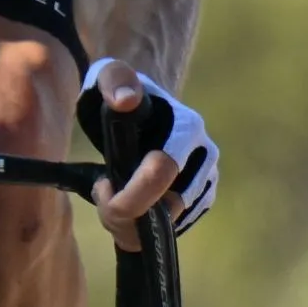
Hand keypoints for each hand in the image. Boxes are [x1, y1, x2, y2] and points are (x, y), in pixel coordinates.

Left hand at [77, 59, 216, 246]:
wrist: (137, 113)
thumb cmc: (119, 94)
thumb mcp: (108, 78)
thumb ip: (115, 80)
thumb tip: (126, 100)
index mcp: (187, 128)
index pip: (166, 170)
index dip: (135, 191)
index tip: (102, 189)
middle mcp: (205, 156)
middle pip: (172, 204)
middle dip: (130, 211)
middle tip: (100, 195)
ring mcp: (207, 180)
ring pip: (173, 221)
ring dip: (135, 221)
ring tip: (111, 198)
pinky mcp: (202, 200)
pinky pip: (176, 228)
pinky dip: (148, 227)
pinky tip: (130, 207)